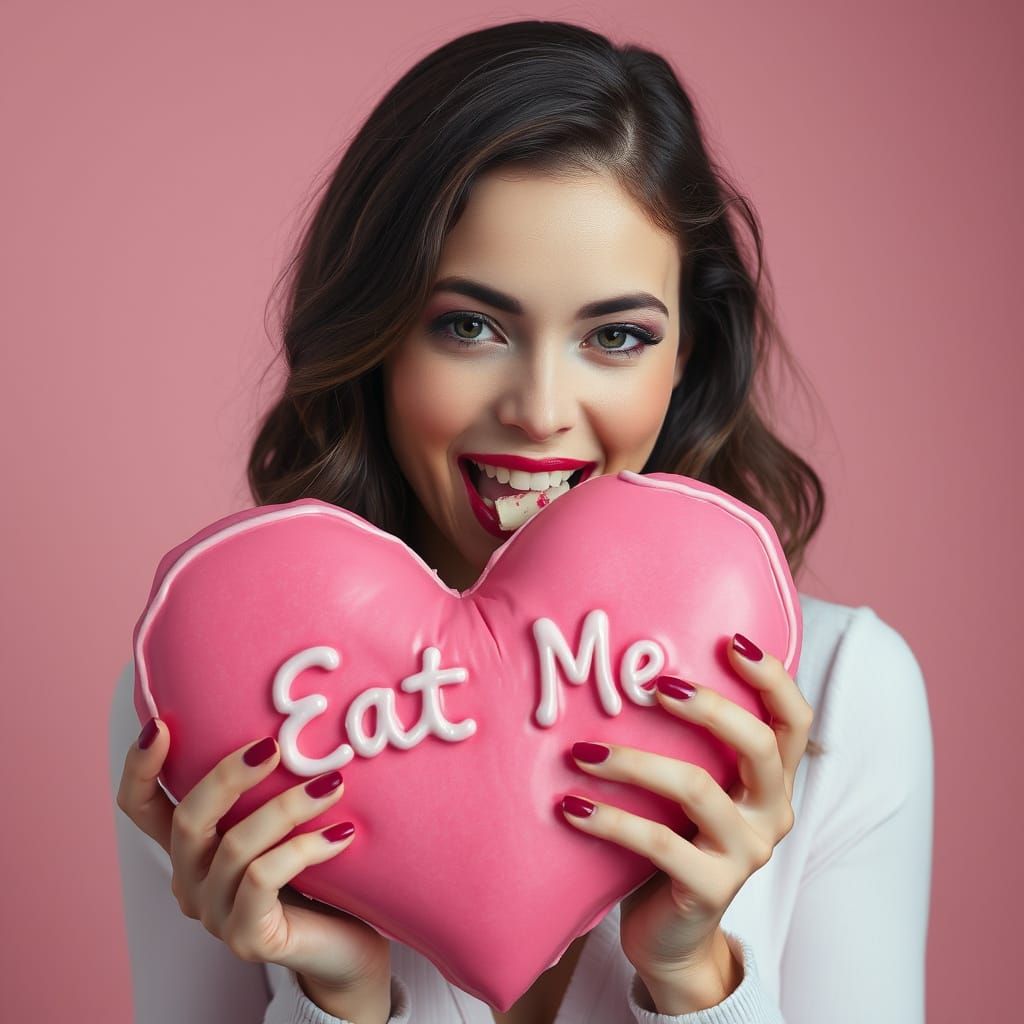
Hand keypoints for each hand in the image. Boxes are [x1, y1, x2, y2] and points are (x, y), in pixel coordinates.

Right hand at [116, 722, 391, 1011]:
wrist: (346, 945)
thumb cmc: (318, 876)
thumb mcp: (284, 823)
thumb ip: (269, 787)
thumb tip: (288, 725)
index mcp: (192, 849)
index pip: (141, 808)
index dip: (139, 768)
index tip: (160, 725)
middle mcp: (192, 882)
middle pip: (187, 820)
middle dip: (228, 776)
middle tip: (273, 746)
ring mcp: (216, 914)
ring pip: (235, 847)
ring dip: (286, 807)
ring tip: (333, 783)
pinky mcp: (247, 937)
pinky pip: (265, 879)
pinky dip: (304, 847)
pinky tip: (342, 833)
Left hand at [560, 632, 812, 1010]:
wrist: (672, 934)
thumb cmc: (674, 840)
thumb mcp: (688, 788)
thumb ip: (684, 743)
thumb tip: (633, 670)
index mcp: (770, 780)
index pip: (794, 720)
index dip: (772, 677)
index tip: (730, 641)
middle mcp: (771, 813)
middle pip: (760, 745)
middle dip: (709, 708)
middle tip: (654, 687)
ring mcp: (746, 853)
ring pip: (699, 790)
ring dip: (634, 763)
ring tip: (581, 751)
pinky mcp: (711, 889)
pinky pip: (660, 843)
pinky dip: (611, 819)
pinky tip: (571, 806)